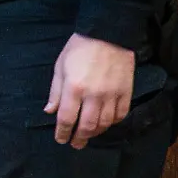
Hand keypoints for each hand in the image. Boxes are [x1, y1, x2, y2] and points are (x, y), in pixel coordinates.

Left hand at [45, 33, 135, 148]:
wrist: (109, 33)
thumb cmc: (79, 48)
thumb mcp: (60, 66)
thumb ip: (56, 91)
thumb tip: (50, 112)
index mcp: (74, 88)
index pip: (67, 119)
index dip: (63, 133)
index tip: (61, 139)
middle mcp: (93, 95)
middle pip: (87, 126)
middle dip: (79, 138)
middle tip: (75, 144)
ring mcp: (112, 94)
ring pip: (104, 124)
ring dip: (95, 133)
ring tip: (89, 135)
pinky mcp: (126, 91)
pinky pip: (120, 114)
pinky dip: (112, 122)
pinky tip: (106, 123)